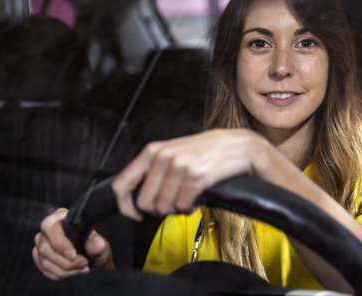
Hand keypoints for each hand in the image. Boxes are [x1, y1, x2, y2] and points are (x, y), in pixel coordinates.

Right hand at [32, 208, 113, 279]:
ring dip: (65, 271)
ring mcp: (42, 244)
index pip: (50, 226)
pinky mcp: (40, 258)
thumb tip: (96, 242)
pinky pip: (44, 271)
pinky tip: (72, 273)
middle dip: (65, 262)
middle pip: (45, 247)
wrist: (94, 263)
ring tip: (81, 269)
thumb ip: (98, 245)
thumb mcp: (101, 247)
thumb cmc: (95, 250)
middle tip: (83, 264)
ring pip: (45, 261)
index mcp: (62, 218)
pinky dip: (60, 276)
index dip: (59, 242)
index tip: (73, 255)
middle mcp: (49, 230)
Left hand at [113, 129, 269, 219]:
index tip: (136, 215)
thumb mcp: (173, 152)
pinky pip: (182, 206)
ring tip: (186, 200)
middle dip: (157, 210)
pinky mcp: (197, 176)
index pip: (121, 184)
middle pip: (144, 202)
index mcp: (152, 151)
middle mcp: (163, 157)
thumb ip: (153, 169)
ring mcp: (180, 166)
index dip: (125, 206)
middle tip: (172, 205)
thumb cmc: (205, 151)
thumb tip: (134, 197)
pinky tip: (195, 201)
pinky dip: (188, 209)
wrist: (239, 146)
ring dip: (176, 210)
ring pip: (163, 207)